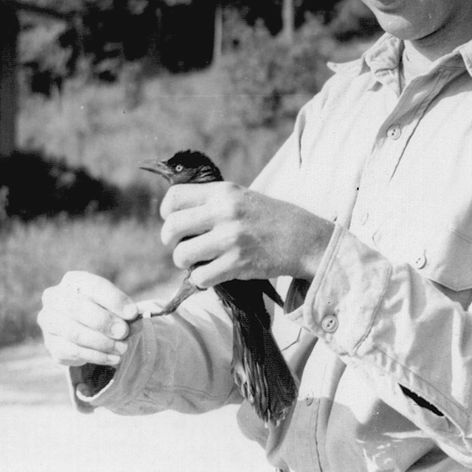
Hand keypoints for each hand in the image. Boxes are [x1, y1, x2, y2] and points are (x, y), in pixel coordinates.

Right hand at [38, 271, 138, 366]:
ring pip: (74, 333)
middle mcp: (55, 298)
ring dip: (102, 343)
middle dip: (104, 322)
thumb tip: (133, 319)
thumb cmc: (103, 309)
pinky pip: (73, 352)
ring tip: (122, 348)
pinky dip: (96, 356)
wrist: (83, 325)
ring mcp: (49, 321)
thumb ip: (123, 310)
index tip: (132, 313)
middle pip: (78, 308)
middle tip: (124, 332)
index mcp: (73, 281)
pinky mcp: (50, 344)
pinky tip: (113, 358)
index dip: (115, 300)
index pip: (94, 286)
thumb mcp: (114, 304)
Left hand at [159, 182, 333, 288]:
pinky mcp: (237, 264)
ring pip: (182, 255)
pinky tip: (213, 274)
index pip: (174, 197)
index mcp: (223, 192)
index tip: (175, 222)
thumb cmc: (269, 218)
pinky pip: (199, 277)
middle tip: (183, 246)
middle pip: (172, 227)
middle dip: (171, 242)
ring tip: (200, 261)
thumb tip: (175, 217)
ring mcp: (230, 238)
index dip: (167, 213)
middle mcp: (224, 212)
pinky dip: (202, 279)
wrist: (303, 238)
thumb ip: (212, 202)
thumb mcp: (241, 197)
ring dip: (186, 263)